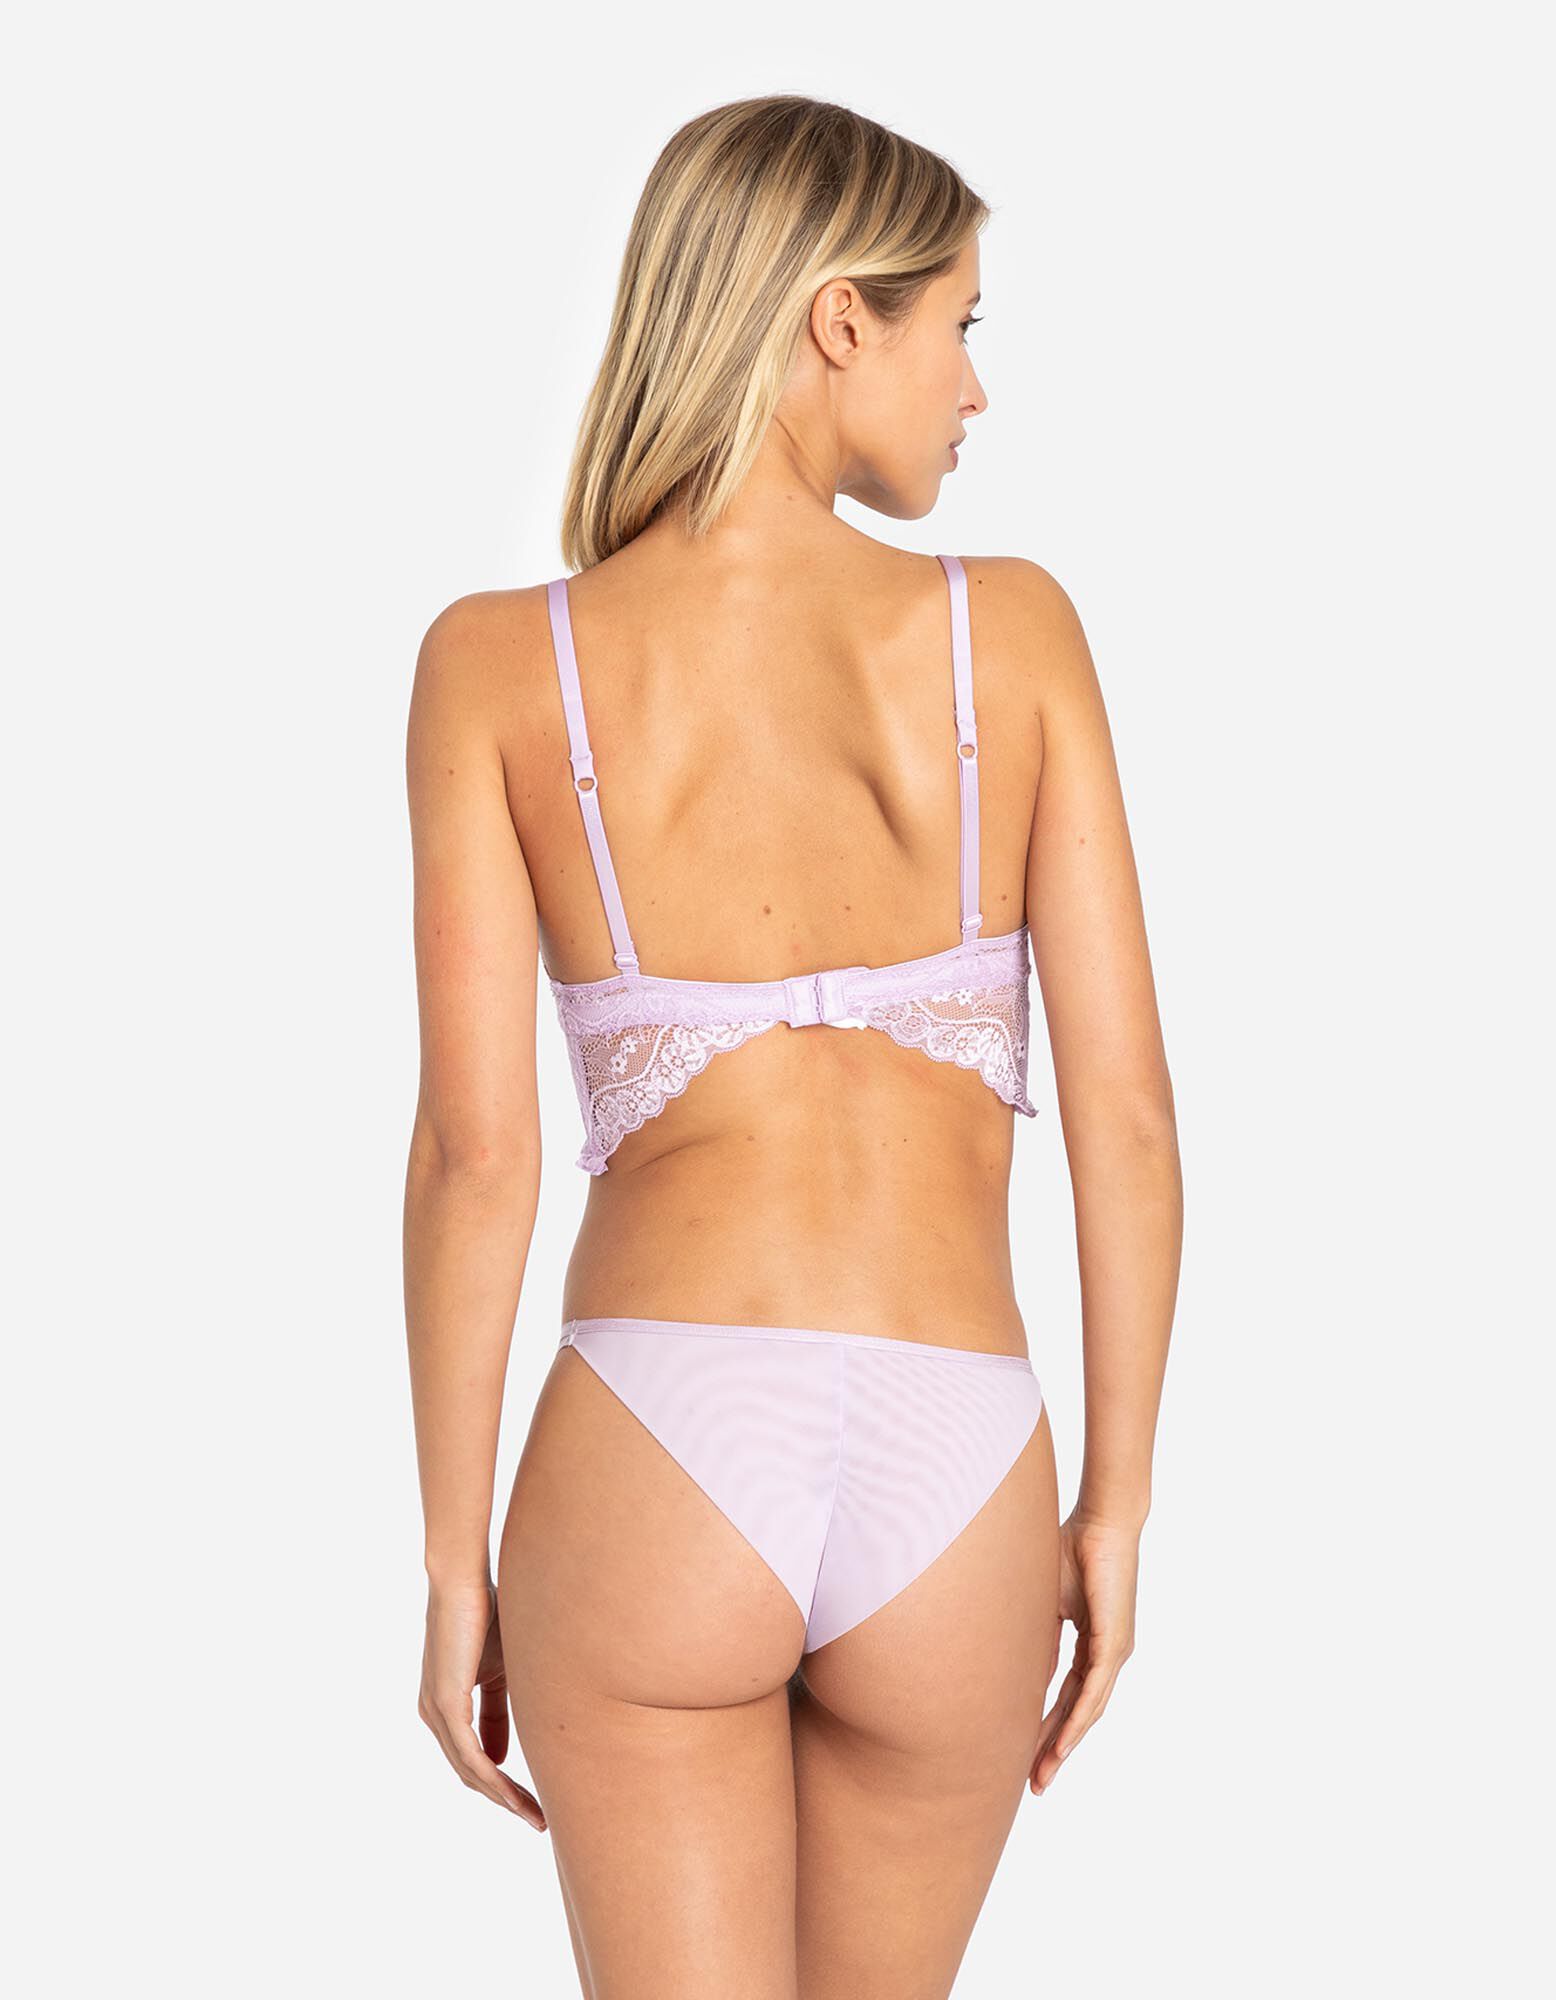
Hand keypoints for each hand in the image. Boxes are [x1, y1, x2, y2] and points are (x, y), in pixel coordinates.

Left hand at [418, 1579, 546, 1829]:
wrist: (465, 1580)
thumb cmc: (487, 1614)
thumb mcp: (501, 1669)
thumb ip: (500, 1710)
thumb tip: (505, 1755)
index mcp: (446, 1706)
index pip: (474, 1757)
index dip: (503, 1783)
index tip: (533, 1802)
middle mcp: (434, 1715)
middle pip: (471, 1773)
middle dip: (506, 1800)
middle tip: (538, 1821)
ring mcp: (436, 1713)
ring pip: (470, 1771)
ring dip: (504, 1798)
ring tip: (534, 1816)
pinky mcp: (445, 1705)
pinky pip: (470, 1755)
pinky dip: (494, 1780)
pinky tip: (515, 1797)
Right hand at [1029, 1513, 1139, 1794]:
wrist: (1103, 1520)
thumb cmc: (1072, 1546)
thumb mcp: (1043, 1600)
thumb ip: (1035, 1633)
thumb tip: (1013, 1663)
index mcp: (1091, 1644)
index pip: (1066, 1696)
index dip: (1046, 1726)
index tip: (1025, 1755)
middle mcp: (1108, 1655)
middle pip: (1078, 1713)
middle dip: (1054, 1750)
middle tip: (1033, 1785)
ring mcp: (1115, 1652)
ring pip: (1087, 1711)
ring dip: (1064, 1745)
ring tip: (1042, 1775)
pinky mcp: (1115, 1644)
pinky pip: (1094, 1691)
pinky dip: (1077, 1720)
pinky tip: (1062, 1744)